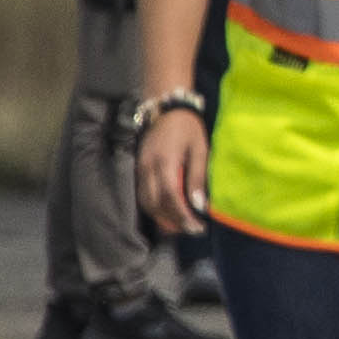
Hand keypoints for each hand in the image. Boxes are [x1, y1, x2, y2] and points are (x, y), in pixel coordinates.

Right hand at [133, 100, 208, 237]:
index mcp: (165, 162)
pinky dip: (154, 207)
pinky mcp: (138, 169)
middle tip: (192, 229)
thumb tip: (199, 205)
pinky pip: (143, 194)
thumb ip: (198, 178)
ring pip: (145, 202)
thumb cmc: (188, 129)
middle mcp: (147, 168)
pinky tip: (168, 212)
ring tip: (181, 225)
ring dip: (162, 217)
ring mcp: (140, 169)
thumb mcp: (200, 150)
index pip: (170, 197)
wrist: (166, 109)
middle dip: (172, 221)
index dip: (182, 215)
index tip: (197, 226)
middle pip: (155, 204)